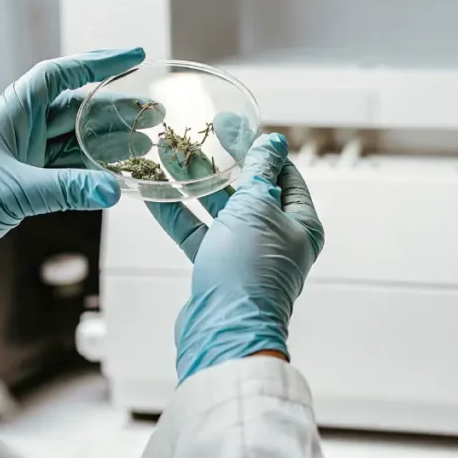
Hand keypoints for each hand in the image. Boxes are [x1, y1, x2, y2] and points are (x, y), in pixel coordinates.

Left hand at [0, 48, 161, 302]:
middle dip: (117, 111)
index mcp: (10, 113)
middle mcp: (18, 129)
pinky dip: (91, 173)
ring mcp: (20, 157)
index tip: (134, 58)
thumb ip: (66, 190)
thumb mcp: (12, 192)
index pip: (61, 75)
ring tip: (146, 145)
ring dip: (108, 143)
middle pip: (77, 110)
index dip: (98, 63)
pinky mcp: (20, 184)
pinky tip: (116, 177)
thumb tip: (114, 190)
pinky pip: (66, 172)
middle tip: (155, 116)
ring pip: (75, 143)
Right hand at [147, 131, 324, 382]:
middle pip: (250, 190)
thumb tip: (273, 143)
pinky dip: (179, 214)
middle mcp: (277, 239)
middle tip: (198, 136)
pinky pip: (198, 233)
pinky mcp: (218, 269)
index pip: (286, 175)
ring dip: (196, 184)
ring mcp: (246, 255)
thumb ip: (260, 171)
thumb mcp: (257, 207)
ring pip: (220, 211)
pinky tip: (155, 193)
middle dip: (222, 163)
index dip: (261, 148)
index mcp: (301, 224)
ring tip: (170, 156)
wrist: (225, 330)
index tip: (235, 126)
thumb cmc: (249, 269)